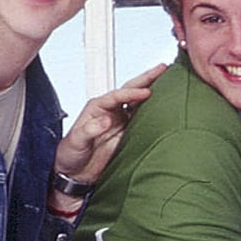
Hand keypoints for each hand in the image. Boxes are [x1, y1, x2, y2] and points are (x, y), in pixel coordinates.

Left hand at [53, 63, 167, 182]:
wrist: (76, 172)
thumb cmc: (71, 154)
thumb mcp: (76, 142)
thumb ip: (90, 130)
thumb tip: (107, 120)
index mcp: (97, 107)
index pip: (117, 96)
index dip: (132, 93)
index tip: (146, 92)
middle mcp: (111, 111)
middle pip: (130, 90)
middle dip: (146, 78)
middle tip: (163, 68)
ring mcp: (121, 122)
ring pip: (139, 102)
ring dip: (153, 91)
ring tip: (169, 81)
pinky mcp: (128, 133)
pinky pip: (143, 120)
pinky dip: (154, 112)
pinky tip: (166, 105)